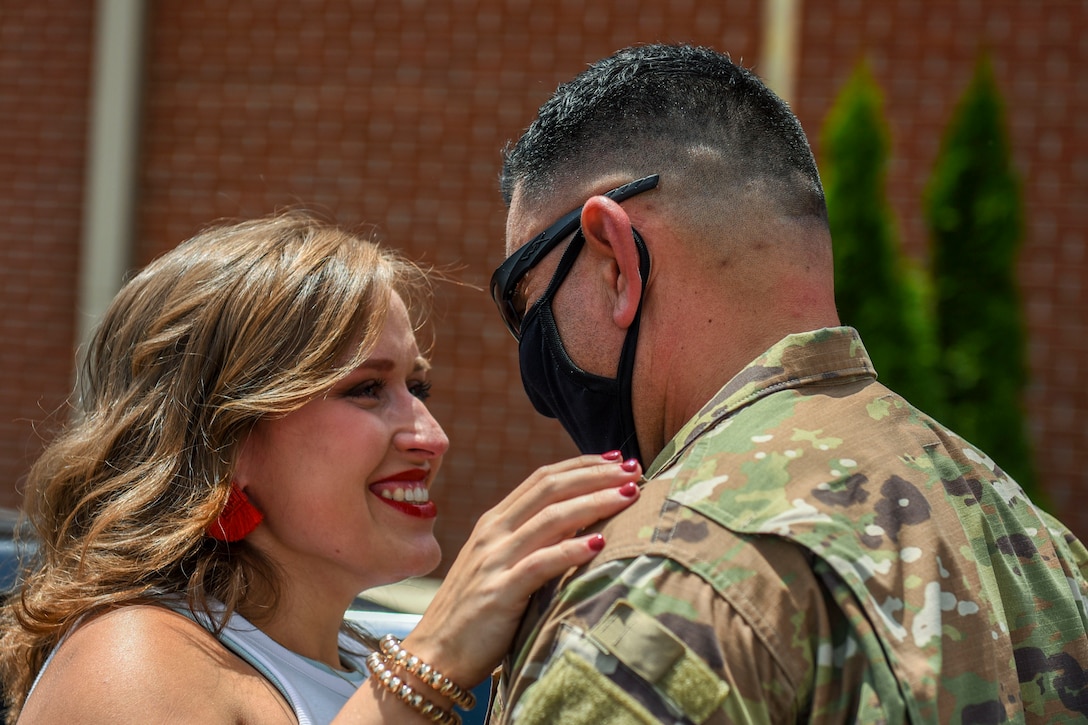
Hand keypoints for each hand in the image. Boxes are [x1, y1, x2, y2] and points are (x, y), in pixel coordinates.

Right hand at [402, 453, 641, 688]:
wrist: (435, 655)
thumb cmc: (477, 613)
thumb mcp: (501, 565)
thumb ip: (533, 542)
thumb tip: (583, 525)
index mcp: (495, 522)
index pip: (543, 478)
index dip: (582, 464)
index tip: (618, 459)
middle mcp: (494, 533)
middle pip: (551, 489)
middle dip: (596, 475)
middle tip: (634, 469)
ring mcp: (495, 560)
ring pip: (551, 518)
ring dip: (595, 502)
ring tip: (629, 495)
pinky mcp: (499, 593)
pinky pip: (540, 564)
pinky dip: (572, 550)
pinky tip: (600, 544)